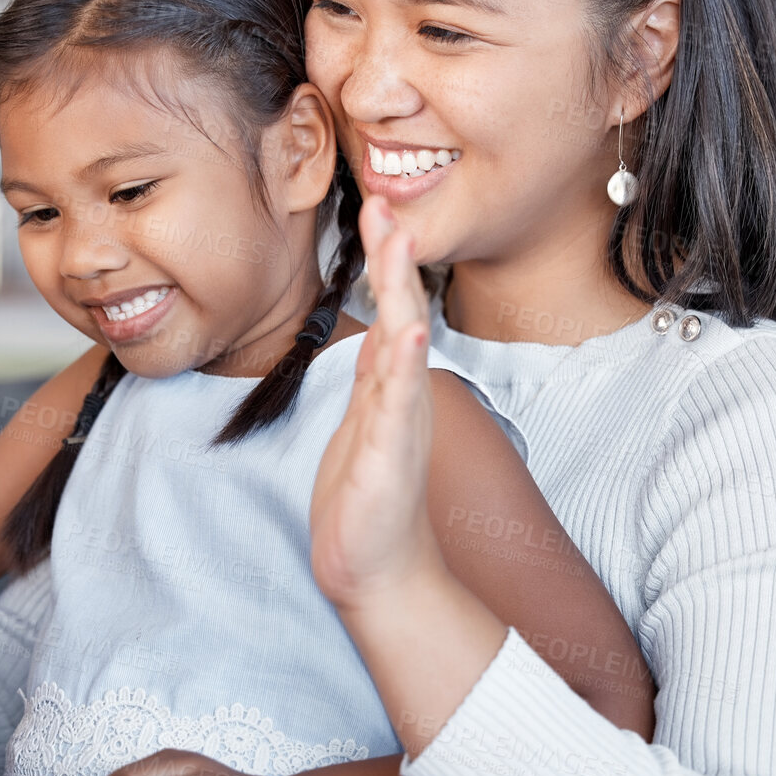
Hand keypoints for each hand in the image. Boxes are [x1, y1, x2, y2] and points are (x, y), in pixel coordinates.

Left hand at [309, 196, 442, 611]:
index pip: (390, 310)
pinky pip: (397, 406)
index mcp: (391, 387)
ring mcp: (399, 425)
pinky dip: (404, 367)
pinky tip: (408, 336)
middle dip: (393, 260)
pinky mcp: (388, 458)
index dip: (385, 261)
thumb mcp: (367, 420)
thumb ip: (376, 374)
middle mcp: (403, 397)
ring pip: (402, 347)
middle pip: (401, 314)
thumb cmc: (369, 497)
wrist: (378, 569)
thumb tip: (384, 328)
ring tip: (400, 246)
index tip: (376, 210)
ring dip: (401, 294)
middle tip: (386, 206)